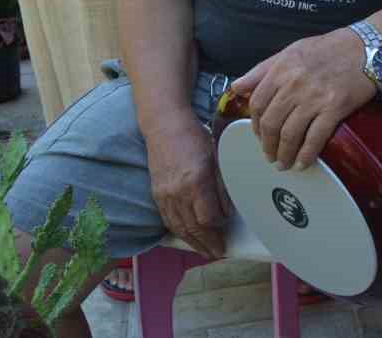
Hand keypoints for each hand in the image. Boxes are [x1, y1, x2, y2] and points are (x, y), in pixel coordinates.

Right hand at [144, 116, 230, 258]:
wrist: (164, 126)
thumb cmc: (195, 138)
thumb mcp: (217, 158)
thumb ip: (222, 187)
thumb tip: (226, 213)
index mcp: (196, 181)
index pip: (207, 219)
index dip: (217, 232)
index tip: (226, 238)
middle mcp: (177, 192)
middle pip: (192, 228)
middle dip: (206, 244)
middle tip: (218, 254)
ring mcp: (164, 194)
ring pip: (179, 227)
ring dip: (192, 242)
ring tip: (205, 251)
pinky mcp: (155, 194)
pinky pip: (167, 220)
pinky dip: (179, 232)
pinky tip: (188, 237)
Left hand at [231, 29, 377, 170]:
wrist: (369, 47)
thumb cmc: (330, 48)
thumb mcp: (292, 51)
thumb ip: (263, 69)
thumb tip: (237, 88)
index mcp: (282, 69)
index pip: (258, 104)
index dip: (255, 125)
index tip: (259, 135)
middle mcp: (294, 84)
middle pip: (271, 123)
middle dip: (268, 145)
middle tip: (269, 155)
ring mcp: (315, 97)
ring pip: (290, 134)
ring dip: (284, 154)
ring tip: (283, 163)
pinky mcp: (335, 108)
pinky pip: (315, 138)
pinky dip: (306, 154)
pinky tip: (303, 163)